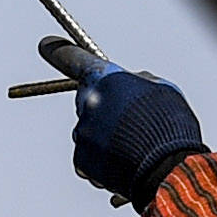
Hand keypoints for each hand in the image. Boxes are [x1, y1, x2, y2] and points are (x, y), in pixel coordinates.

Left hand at [39, 37, 203, 203]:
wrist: (167, 170)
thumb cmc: (169, 128)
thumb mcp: (163, 90)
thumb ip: (139, 81)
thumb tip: (131, 82)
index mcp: (107, 79)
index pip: (76, 59)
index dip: (60, 52)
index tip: (46, 45)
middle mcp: (89, 103)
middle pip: (88, 101)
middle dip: (103, 109)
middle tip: (128, 123)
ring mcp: (83, 133)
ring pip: (89, 132)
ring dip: (106, 139)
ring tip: (134, 149)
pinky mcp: (81, 161)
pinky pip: (88, 159)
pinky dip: (103, 163)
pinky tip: (124, 165)